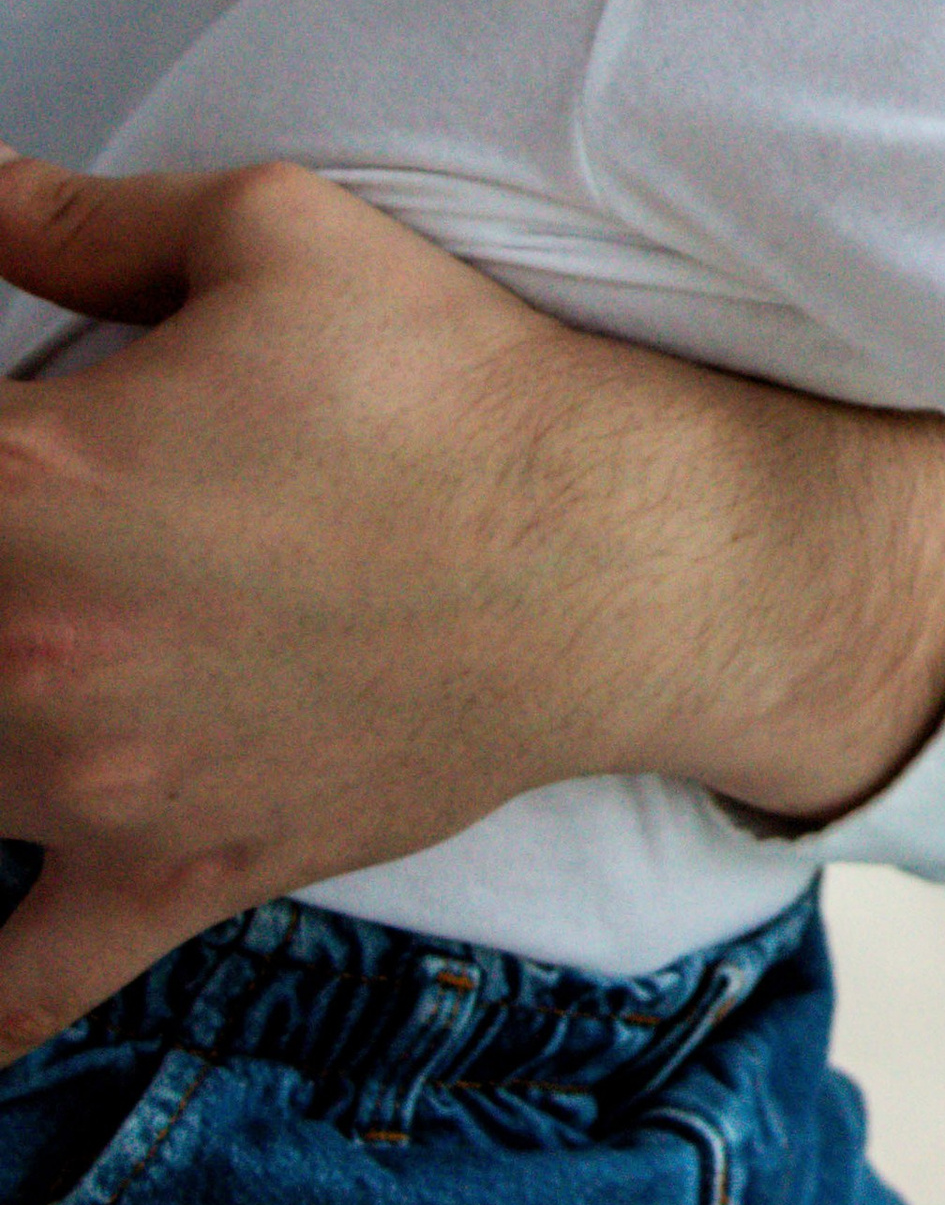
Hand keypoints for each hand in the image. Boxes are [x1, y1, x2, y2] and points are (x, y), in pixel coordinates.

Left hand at [0, 150, 944, 1053]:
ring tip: (60, 655)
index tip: (8, 455)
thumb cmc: (457, 389)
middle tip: (53, 549)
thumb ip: (77, 218)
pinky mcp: (173, 872)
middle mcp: (26, 650)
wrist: (622, 558)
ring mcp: (94, 787)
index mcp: (21, 481)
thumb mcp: (271, 235)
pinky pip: (18, 986)